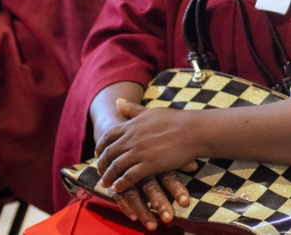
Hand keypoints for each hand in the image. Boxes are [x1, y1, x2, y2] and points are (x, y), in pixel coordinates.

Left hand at [95, 99, 197, 229]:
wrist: (192, 131)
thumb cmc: (175, 120)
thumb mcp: (151, 112)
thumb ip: (133, 109)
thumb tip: (118, 101)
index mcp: (132, 124)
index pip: (108, 135)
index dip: (100, 146)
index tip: (98, 153)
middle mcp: (132, 138)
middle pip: (109, 152)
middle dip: (101, 163)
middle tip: (99, 171)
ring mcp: (140, 151)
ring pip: (116, 166)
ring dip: (108, 176)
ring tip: (105, 183)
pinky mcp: (149, 164)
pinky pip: (129, 176)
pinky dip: (121, 183)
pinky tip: (118, 188)